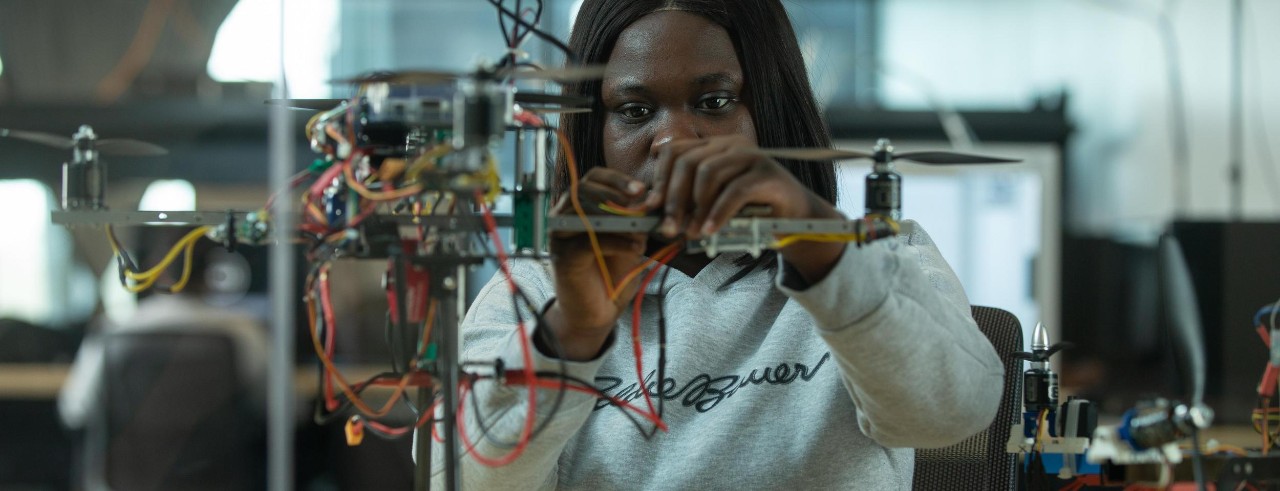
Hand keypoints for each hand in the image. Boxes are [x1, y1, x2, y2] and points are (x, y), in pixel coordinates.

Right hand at [544, 167, 649, 359]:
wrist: (597, 310)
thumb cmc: (611, 272)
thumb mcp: (630, 239)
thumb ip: (637, 220)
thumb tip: (651, 201)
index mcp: (580, 206)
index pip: (594, 178)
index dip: (616, 179)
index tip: (641, 189)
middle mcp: (564, 216)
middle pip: (584, 189)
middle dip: (615, 193)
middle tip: (640, 202)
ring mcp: (559, 236)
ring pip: (584, 212)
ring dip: (617, 219)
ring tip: (641, 232)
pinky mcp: (562, 257)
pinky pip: (588, 242)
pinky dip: (616, 243)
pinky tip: (635, 250)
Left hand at [645, 134, 846, 282]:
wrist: (795, 220)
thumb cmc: (749, 214)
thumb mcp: (712, 206)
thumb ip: (687, 203)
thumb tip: (652, 211)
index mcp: (714, 146)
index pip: (675, 152)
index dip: (659, 180)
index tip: (651, 208)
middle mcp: (731, 144)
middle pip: (688, 162)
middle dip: (674, 198)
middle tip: (669, 228)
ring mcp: (751, 155)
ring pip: (709, 173)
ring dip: (695, 207)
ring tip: (691, 233)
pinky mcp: (768, 173)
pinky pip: (734, 190)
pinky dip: (718, 213)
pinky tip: (709, 231)